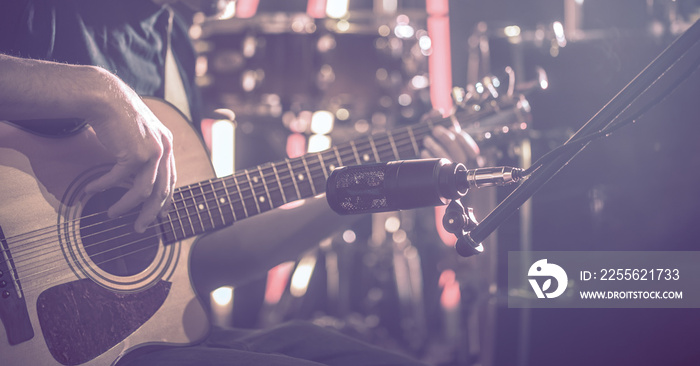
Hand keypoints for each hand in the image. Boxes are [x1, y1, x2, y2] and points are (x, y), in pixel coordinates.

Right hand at [83, 71, 175, 232]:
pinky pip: (117, 179)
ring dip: (125, 206)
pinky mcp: (134, 153)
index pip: (171, 179)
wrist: (105, 96)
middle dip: (150, 213)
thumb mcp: (139, 134)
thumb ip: (145, 153)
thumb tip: (139, 178)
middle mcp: (164, 149)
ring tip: (112, 214)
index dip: (166, 200)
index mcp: (167, 144)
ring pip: (142, 191)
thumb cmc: (117, 115)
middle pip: (162, 191)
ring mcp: (152, 152)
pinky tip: (91, 190)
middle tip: (139, 228)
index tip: (160, 216)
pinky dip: (103, 186)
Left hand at [421, 117, 482, 167]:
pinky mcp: (436, 173)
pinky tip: (424, 151)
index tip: (451, 129)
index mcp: (467, 154)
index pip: (471, 148)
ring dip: (434, 146)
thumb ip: (435, 118)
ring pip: (444, 157)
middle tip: (435, 130)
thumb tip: (437, 112)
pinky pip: (433, 164)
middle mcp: (460, 164)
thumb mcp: (434, 128)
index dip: (460, 137)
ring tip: (427, 140)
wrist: (419, 156)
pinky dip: (428, 156)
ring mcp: (449, 170)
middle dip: (445, 138)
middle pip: (456, 151)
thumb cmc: (431, 140)